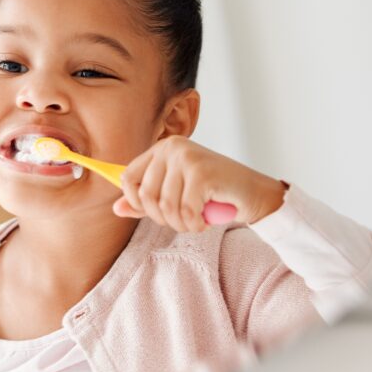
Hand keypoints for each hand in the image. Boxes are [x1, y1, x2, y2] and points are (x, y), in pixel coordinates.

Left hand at [112, 136, 286, 232]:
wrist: (255, 194)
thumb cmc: (214, 193)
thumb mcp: (175, 195)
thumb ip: (146, 201)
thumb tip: (116, 209)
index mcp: (162, 148)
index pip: (127, 177)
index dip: (136, 202)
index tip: (155, 212)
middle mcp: (172, 148)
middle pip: (145, 195)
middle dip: (162, 218)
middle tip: (183, 220)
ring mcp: (188, 158)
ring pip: (165, 206)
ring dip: (180, 223)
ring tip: (195, 221)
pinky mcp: (202, 173)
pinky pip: (185, 211)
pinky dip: (194, 224)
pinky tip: (205, 221)